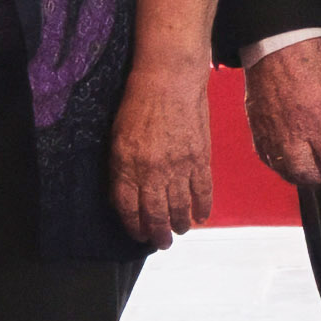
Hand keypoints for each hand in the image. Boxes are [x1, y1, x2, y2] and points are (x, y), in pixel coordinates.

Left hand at [109, 54, 216, 249]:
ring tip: (179, 232)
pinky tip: (201, 217)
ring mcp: (177, 167)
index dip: (133, 226)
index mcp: (126, 166)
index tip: (138, 234)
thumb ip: (121, 168)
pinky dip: (202, 208)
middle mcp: (151, 172)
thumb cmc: (139, 103)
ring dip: (179, 225)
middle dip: (158, 234)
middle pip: (154, 215)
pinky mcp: (199, 158)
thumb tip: (125, 195)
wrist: (169, 79)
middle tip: (161, 242)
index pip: (128, 208)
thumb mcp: (118, 137)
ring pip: (179, 208)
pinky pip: (202, 192)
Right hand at [244, 34, 320, 196]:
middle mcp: (293, 131)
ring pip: (284, 170)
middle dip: (320, 179)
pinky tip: (287, 156)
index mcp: (318, 119)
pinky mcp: (255, 125)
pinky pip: (265, 156)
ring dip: (298, 174)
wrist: (273, 37)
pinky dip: (278, 163)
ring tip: (309, 166)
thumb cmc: (309, 52)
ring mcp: (271, 130)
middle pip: (306, 175)